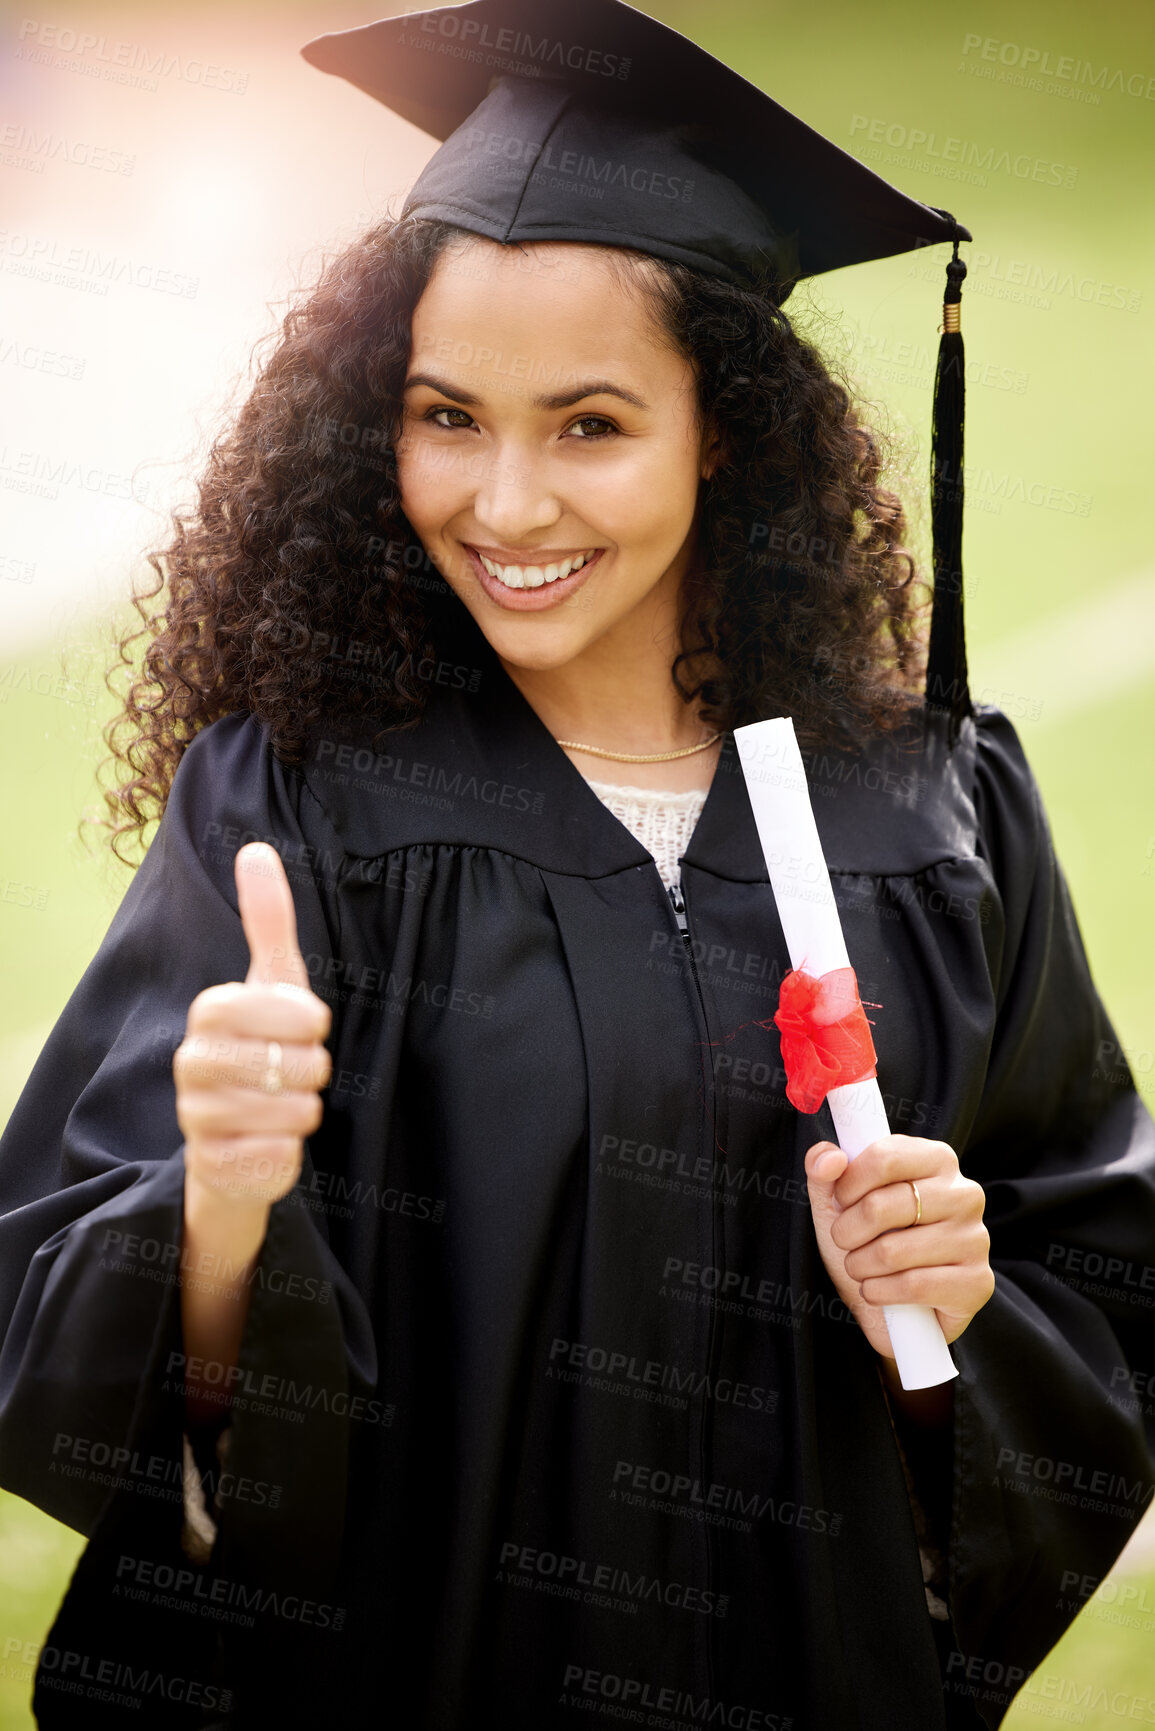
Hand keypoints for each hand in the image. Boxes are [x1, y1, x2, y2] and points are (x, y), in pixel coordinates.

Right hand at [175, 843, 331, 1210]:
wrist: (234, 1140)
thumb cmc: (262, 1049)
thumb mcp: (272, 983)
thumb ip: (267, 920)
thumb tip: (255, 849)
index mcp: (209, 1012)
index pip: (295, 1011)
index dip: (313, 1022)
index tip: (306, 1028)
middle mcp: (191, 1062)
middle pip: (299, 1064)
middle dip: (313, 1071)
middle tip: (292, 1072)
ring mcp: (196, 1116)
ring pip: (295, 1111)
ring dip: (304, 1111)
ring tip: (281, 1105)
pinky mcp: (212, 1166)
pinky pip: (279, 1154)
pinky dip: (287, 1150)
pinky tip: (267, 1141)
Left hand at [803, 1135, 993, 1359]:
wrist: (895, 1308)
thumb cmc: (869, 1241)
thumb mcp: (839, 1202)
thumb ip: (825, 1169)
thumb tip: (830, 1158)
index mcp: (937, 1160)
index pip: (885, 1157)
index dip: (849, 1184)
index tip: (841, 1202)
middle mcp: (964, 1193)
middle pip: (881, 1206)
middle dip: (846, 1231)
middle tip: (845, 1241)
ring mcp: (975, 1238)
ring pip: (892, 1251)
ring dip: (859, 1266)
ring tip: (860, 1267)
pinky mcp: (977, 1282)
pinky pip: (913, 1285)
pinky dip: (879, 1292)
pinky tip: (875, 1290)